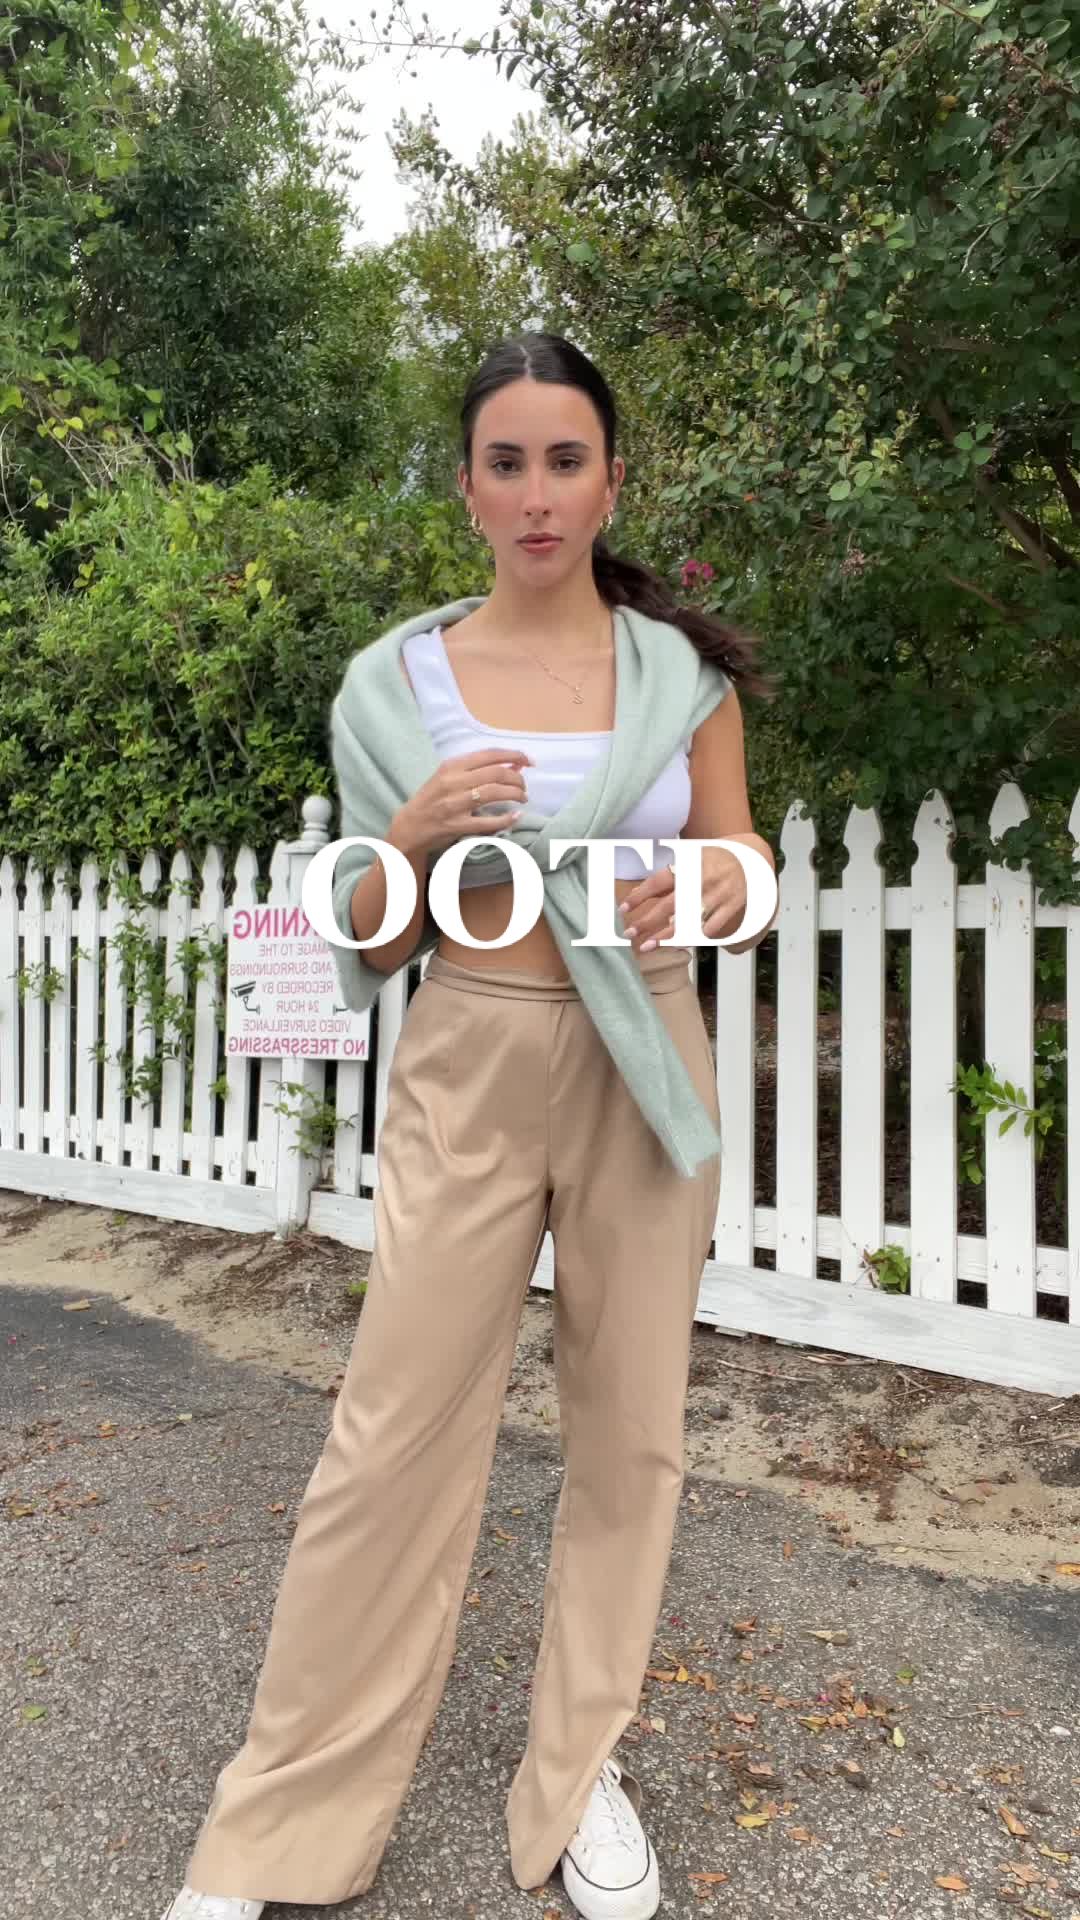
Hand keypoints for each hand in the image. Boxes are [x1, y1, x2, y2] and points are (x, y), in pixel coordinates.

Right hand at [392, 748, 532, 856]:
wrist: (409, 825)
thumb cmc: (431, 798)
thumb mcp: (449, 777)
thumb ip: (478, 770)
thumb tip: (514, 764)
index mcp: (452, 766)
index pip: (490, 755)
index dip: (514, 755)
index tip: (529, 760)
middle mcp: (453, 782)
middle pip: (496, 773)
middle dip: (517, 778)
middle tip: (524, 787)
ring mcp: (455, 804)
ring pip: (495, 792)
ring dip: (515, 794)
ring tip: (522, 798)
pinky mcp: (457, 825)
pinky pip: (488, 822)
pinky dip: (506, 819)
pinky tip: (515, 817)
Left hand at [618, 846, 747, 950]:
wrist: (753, 857)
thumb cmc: (716, 858)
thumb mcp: (693, 856)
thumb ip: (669, 873)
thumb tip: (638, 890)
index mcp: (689, 865)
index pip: (658, 882)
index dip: (639, 896)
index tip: (623, 908)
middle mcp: (701, 881)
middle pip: (668, 905)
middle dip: (646, 921)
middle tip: (628, 933)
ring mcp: (717, 896)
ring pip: (687, 921)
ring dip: (664, 936)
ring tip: (647, 946)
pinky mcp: (731, 907)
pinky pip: (709, 927)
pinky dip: (693, 936)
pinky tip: (677, 944)